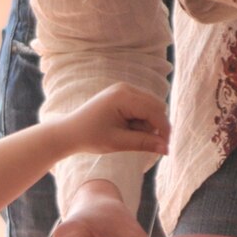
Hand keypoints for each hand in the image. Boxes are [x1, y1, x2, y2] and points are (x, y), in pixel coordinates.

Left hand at [54, 83, 168, 161]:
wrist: (71, 131)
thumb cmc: (91, 137)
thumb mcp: (118, 142)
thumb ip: (143, 143)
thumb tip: (166, 148)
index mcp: (123, 96)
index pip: (154, 111)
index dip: (163, 130)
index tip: (165, 149)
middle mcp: (126, 88)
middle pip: (156, 106)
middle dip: (155, 126)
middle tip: (143, 144)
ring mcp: (125, 89)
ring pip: (151, 107)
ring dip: (147, 124)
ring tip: (128, 135)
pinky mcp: (124, 95)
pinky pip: (143, 107)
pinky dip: (141, 120)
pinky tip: (127, 129)